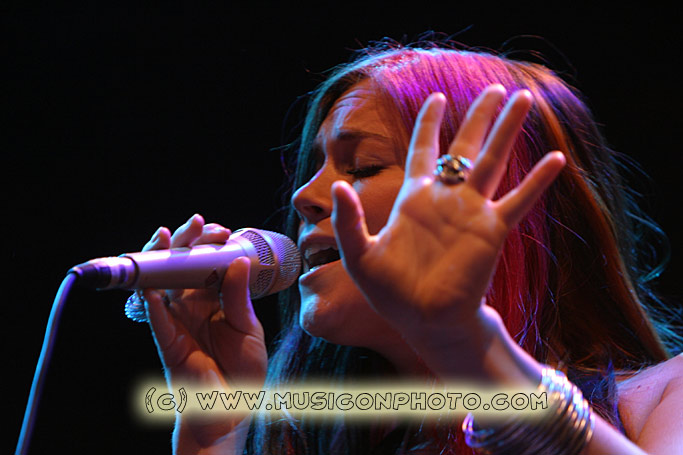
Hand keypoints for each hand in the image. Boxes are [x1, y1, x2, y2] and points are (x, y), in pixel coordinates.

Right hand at [142, 214, 266, 447]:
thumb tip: (238, 260)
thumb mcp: (248, 327)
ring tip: (168, 236)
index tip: (221, 231)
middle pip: (180, 265)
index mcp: (214, 299)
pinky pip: (154, 315)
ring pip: (161, 282)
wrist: (231, 407)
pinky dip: (150, 297)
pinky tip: (151, 281)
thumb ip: (238, 296)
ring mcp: (176, 319)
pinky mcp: (166, 338)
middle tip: (197, 224)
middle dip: (186, 241)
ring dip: (161, 258)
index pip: (206, 263)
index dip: (209, 244)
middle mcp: (191, 304)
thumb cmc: (243, 369)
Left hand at [331, 85, 564, 351]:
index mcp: (415, 199)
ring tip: (525, 99)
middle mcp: (446, 198)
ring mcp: (471, 212)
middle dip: (480, 117)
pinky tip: (557, 159)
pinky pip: (518, 200)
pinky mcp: (491, 231)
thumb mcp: (360, 255)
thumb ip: (348, 221)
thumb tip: (340, 187)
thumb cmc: (391, 292)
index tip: (437, 97)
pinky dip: (537, 181)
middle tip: (497, 89)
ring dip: (508, 130)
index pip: (423, 150)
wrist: (424, 320)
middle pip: (465, 146)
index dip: (429, 124)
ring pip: (494, 160)